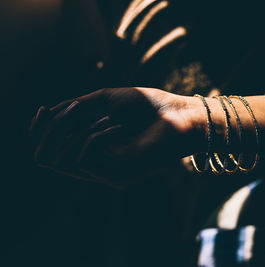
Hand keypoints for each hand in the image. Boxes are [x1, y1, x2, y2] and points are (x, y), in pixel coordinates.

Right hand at [30, 87, 203, 186]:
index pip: (57, 148)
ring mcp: (109, 172)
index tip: (41, 109)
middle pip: (53, 159)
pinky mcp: (118, 175)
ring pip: (66, 158)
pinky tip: (116, 124)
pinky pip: (85, 158)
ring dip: (77, 130)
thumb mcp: (107, 101)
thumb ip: (78, 108)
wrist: (180, 116)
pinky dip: (94, 135)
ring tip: (105, 114)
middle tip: (56, 110)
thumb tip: (49, 112)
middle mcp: (100, 163)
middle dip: (49, 131)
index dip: (43, 131)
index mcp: (98, 147)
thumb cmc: (148, 106)